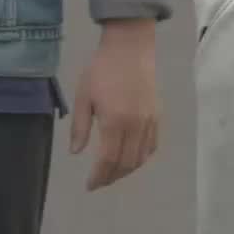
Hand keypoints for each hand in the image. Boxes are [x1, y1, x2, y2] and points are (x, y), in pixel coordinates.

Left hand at [70, 20, 160, 191]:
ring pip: (140, 158)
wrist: (130, 47)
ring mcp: (149, 121)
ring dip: (126, 170)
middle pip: (126, 163)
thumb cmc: (102, 69)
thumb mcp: (83, 96)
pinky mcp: (157, 116)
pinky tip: (131, 159)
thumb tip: (76, 152)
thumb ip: (80, 127)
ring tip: (112, 173)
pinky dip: (141, 158)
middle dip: (111, 177)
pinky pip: (152, 146)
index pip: (108, 160)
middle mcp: (135, 125)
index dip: (99, 176)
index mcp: (115, 121)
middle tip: (99, 182)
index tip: (89, 185)